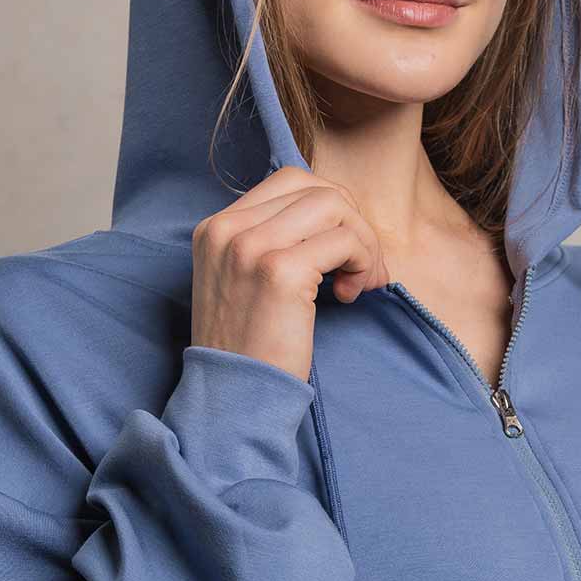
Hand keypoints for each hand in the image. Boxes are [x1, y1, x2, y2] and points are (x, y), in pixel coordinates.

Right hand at [188, 165, 391, 382]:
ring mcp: (250, 247)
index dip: (332, 210)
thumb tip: (338, 215)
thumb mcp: (245, 281)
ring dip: (363, 243)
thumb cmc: (250, 347)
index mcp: (217, 227)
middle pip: (317, 189)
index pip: (291, 182)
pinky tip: (348, 296)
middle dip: (354, 224)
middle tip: (363, 270)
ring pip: (335, 206)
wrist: (233, 397)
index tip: (342, 252)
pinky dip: (361, 263)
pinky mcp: (278, 271)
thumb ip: (273, 242)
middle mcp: (228, 229)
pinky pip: (344, 241)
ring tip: (359, 282)